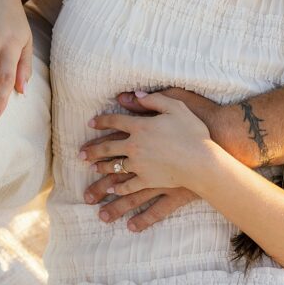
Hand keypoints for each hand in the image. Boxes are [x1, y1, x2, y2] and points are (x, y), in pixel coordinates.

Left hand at [82, 92, 214, 193]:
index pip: (114, 121)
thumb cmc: (193, 132)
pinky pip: (129, 185)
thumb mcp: (177, 106)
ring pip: (115, 167)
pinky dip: (120, 188)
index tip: (91, 123)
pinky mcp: (148, 180)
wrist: (203, 161)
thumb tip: (134, 94)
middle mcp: (135, 146)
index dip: (101, 121)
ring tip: (93, 169)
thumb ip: (154, 99)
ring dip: (102, 168)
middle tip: (80, 154)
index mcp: (140, 127)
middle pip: (107, 147)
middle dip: (92, 150)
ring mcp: (140, 165)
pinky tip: (114, 190)